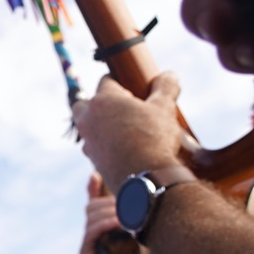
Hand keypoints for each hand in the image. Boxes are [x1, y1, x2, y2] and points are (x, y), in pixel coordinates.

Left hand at [71, 71, 185, 188]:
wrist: (146, 180)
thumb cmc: (154, 139)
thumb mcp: (165, 107)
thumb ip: (165, 87)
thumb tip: (169, 74)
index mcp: (102, 100)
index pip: (106, 81)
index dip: (121, 82)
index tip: (132, 88)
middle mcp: (88, 120)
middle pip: (84, 102)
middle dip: (100, 102)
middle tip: (124, 108)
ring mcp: (88, 141)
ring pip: (88, 126)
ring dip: (101, 124)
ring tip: (125, 128)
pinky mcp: (93, 160)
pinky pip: (95, 146)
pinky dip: (105, 143)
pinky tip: (124, 147)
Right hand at [79, 175, 147, 253]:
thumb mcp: (139, 231)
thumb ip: (133, 214)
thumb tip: (138, 194)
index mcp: (102, 225)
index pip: (93, 202)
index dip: (92, 187)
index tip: (96, 175)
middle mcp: (91, 232)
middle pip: (92, 206)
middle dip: (110, 202)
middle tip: (129, 203)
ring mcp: (86, 242)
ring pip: (91, 216)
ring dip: (110, 212)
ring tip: (127, 215)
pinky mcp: (85, 253)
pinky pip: (91, 232)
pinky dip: (105, 224)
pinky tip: (119, 222)